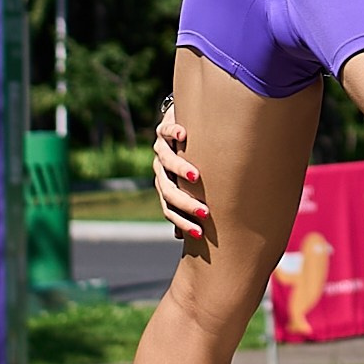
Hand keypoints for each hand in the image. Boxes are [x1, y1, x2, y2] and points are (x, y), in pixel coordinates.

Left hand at [153, 105, 207, 240]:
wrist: (181, 126)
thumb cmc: (192, 158)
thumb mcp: (188, 182)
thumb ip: (186, 202)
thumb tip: (178, 237)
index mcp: (165, 185)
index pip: (170, 208)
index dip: (182, 221)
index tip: (200, 233)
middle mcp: (160, 169)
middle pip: (168, 190)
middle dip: (185, 203)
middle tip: (203, 212)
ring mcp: (161, 149)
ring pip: (167, 160)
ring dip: (179, 169)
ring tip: (195, 176)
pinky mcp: (164, 128)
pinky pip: (167, 131)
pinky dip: (174, 133)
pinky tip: (184, 135)